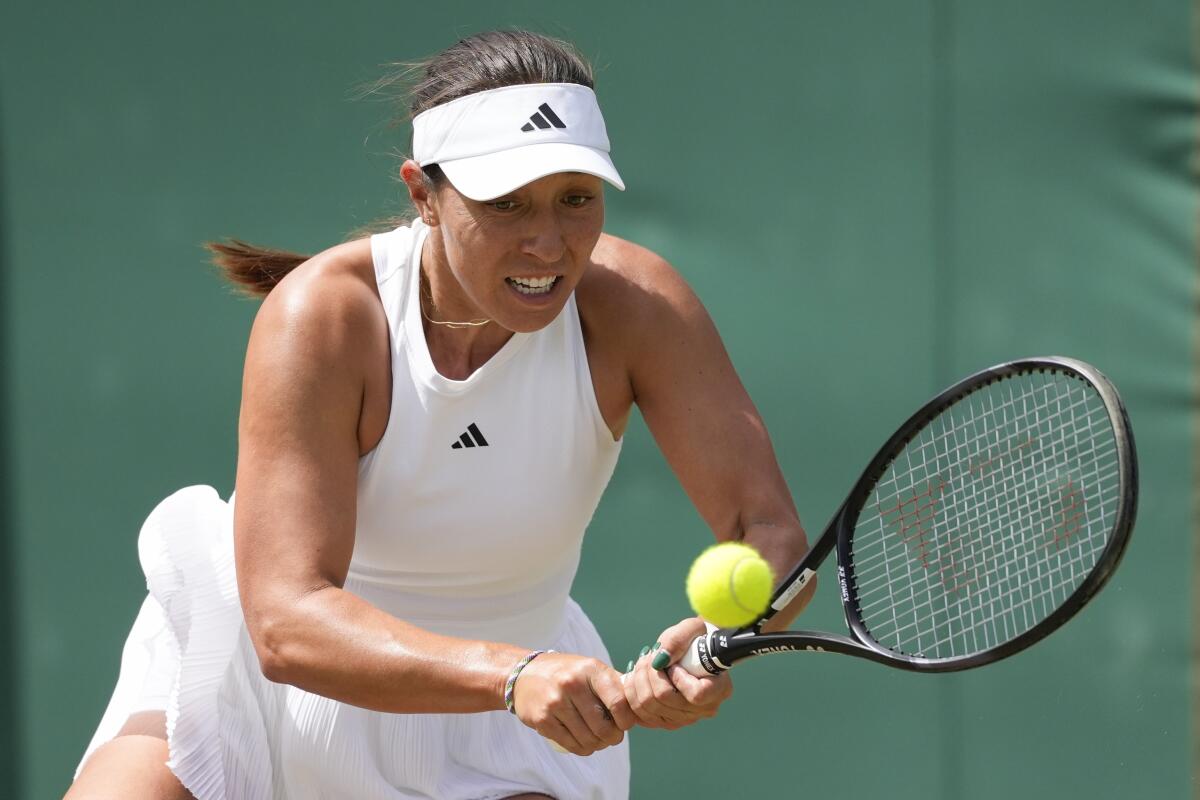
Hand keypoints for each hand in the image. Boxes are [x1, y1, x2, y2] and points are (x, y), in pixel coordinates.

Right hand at [511, 652, 636, 755]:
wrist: (525, 674)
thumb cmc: (567, 673)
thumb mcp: (591, 669)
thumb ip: (616, 684)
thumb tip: (643, 703)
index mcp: (591, 669)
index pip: (619, 702)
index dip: (627, 720)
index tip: (625, 724)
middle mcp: (572, 684)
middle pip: (603, 726)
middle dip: (613, 737)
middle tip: (613, 736)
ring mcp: (555, 702)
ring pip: (588, 738)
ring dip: (598, 745)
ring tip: (599, 740)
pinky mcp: (542, 719)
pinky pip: (571, 745)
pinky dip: (583, 749)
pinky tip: (585, 744)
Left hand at [623, 616, 732, 728]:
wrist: (692, 653)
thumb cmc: (696, 640)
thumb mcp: (692, 629)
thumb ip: (678, 640)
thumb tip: (659, 660)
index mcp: (718, 690)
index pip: (696, 695)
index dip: (679, 678)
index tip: (675, 664)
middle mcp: (703, 710)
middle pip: (664, 700)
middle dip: (649, 672)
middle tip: (649, 656)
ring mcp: (684, 719)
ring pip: (648, 707)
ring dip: (638, 680)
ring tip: (642, 663)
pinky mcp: (666, 722)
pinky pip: (639, 714)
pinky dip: (632, 693)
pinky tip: (636, 677)